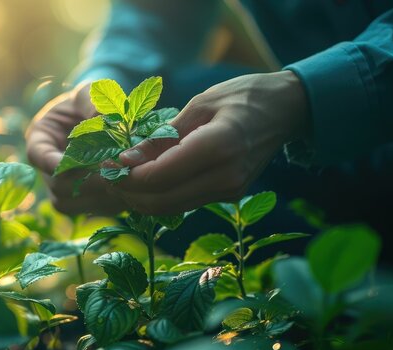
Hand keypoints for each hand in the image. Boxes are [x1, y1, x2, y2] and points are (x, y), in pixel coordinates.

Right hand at [26, 83, 128, 214]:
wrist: (104, 119)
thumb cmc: (92, 102)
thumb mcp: (89, 93)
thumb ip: (91, 102)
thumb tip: (102, 118)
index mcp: (40, 140)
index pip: (38, 156)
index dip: (53, 162)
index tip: (74, 163)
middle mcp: (47, 169)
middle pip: (57, 186)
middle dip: (86, 181)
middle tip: (114, 172)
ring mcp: (63, 189)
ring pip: (72, 204)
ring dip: (99, 195)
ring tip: (125, 181)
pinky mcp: (82, 202)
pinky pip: (89, 211)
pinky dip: (109, 203)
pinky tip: (130, 189)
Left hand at [109, 70, 308, 213]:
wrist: (286, 110)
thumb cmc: (241, 96)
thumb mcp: (198, 105)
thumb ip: (162, 137)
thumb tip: (126, 160)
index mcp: (218, 147)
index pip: (158, 176)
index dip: (126, 175)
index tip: (107, 162)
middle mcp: (225, 177)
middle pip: (160, 202)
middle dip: (127, 192)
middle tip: (107, 174)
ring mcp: (229, 191)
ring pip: (170, 209)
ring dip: (140, 199)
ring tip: (121, 177)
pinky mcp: (229, 195)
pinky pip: (184, 204)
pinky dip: (159, 197)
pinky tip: (145, 180)